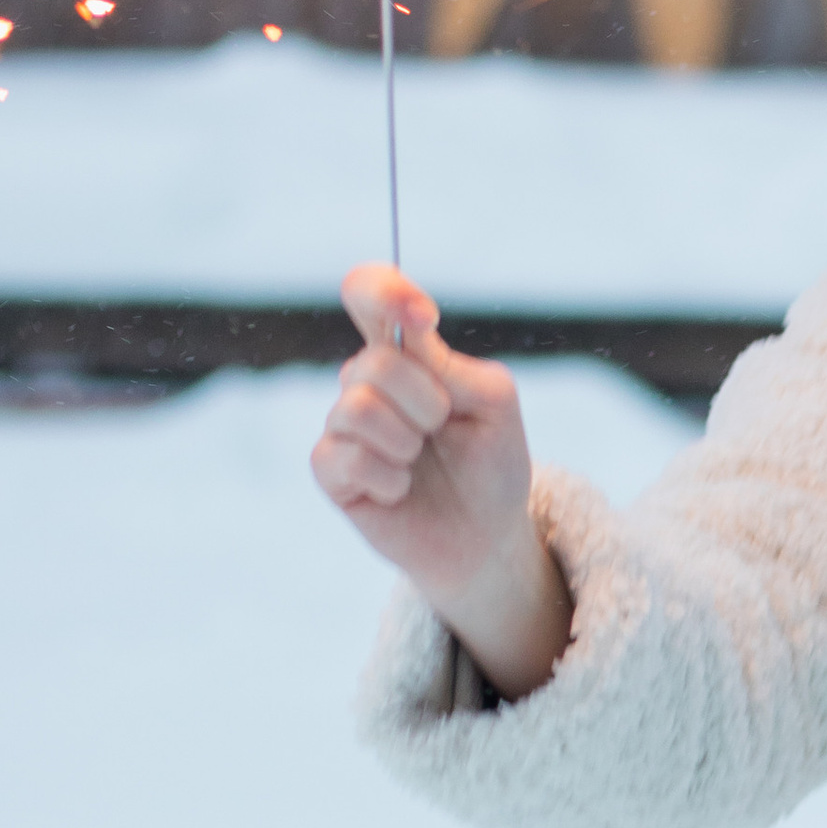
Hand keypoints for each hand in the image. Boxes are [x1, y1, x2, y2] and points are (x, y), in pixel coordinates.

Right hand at [311, 264, 571, 699]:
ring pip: (356, 407)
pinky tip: (401, 489)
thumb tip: (407, 337)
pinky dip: (389, 478)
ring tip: (421, 461)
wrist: (485, 536)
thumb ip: (452, 365)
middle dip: (427, 402)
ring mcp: (344, 425)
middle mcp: (367, 381)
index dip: (382, 291)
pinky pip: (346, 457)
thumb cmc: (492, 463)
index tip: (424, 317)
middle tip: (444, 429)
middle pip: (374, 361)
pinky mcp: (331, 471)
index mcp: (407, 352)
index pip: (369, 293)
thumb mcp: (495, 403)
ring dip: (407, 441)